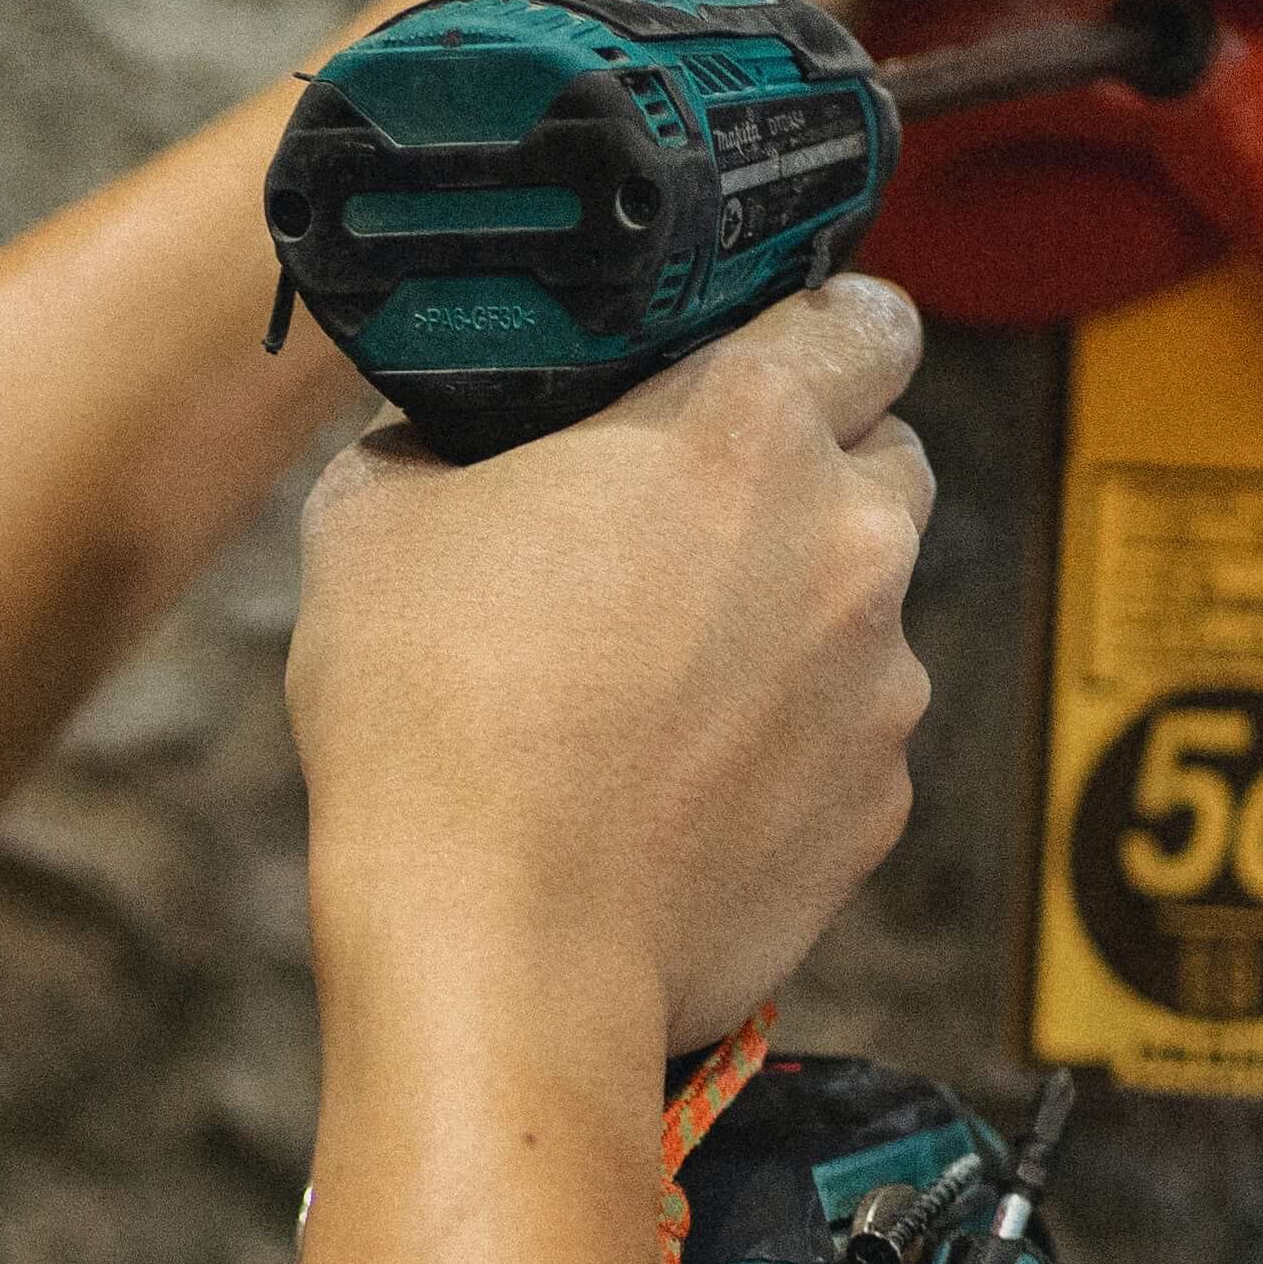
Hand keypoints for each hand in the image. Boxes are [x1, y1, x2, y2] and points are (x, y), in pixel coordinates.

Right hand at [285, 274, 936, 1065]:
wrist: (497, 947)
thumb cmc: (432, 720)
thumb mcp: (376, 519)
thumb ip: (442, 445)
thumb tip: (446, 445)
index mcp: (745, 428)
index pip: (865, 315)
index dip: (819, 332)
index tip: (767, 363)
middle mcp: (848, 541)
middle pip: (886, 458)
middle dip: (812, 478)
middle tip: (691, 528)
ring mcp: (881, 683)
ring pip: (865, 612)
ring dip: (789, 624)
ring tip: (656, 688)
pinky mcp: (877, 807)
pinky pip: (846, 742)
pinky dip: (784, 747)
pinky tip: (673, 786)